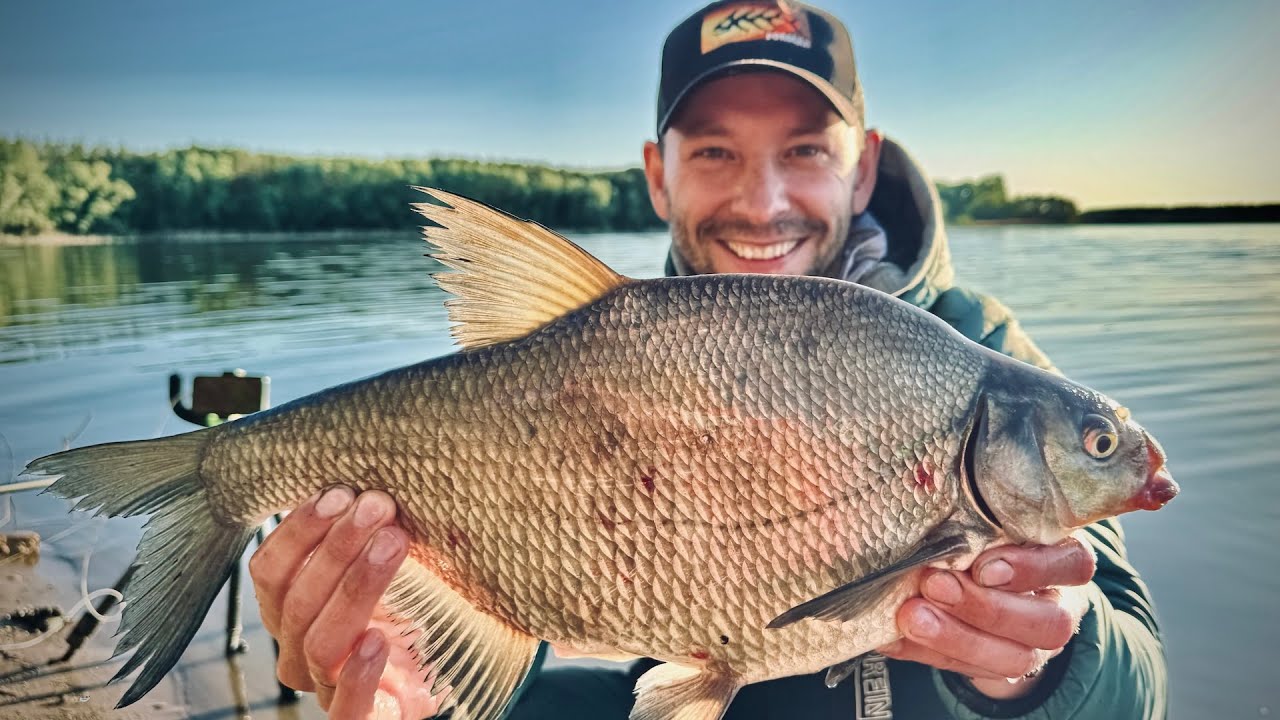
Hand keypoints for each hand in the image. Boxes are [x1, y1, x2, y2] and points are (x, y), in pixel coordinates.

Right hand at [249, 486, 449, 717]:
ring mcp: (324, 690)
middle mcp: (297, 653)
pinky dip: (358, 672)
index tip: (340, 492)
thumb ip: (366, 534)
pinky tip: (379, 639)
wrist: (426, 685)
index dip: (300, 531)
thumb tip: (372, 479)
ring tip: (392, 543)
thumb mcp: (381, 570)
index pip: (270, 572)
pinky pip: (345, 705)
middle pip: (296, 600)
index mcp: (288, 613)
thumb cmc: (401, 619)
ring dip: (356, 586)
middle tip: (376, 506)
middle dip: (336, 547)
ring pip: (320, 641)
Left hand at [878, 535, 1095, 699]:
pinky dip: (927, 652)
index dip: (1031, 569)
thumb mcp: (988, 517)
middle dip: (987, 608)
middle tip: (934, 585)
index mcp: (1063, 559)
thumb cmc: (984, 533)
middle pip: (1050, 623)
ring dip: (957, 637)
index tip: (982, 565)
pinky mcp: (997, 667)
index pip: (1074, 563)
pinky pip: (969, 670)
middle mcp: (1058, 605)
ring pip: (1015, 658)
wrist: (977, 579)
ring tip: (911, 616)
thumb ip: (974, 519)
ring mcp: (1033, 644)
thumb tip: (926, 511)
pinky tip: (894, 637)